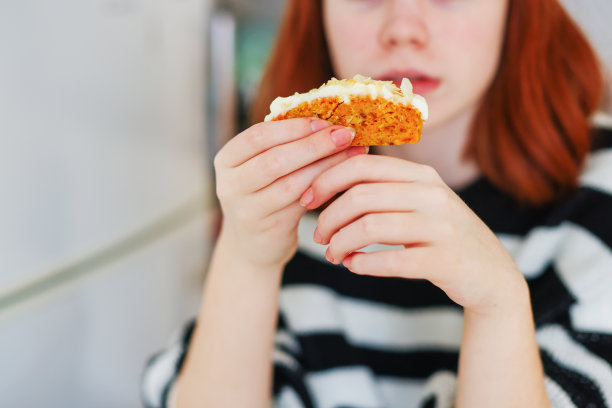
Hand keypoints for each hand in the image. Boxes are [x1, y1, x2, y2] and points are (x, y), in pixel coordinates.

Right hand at [213, 118, 367, 268]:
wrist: (252, 245)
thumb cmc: (264, 193)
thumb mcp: (261, 166)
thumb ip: (284, 144)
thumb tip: (329, 119)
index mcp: (227, 159)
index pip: (258, 136)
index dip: (294, 127)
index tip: (325, 121)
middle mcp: (231, 184)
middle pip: (275, 159)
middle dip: (314, 145)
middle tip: (346, 134)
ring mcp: (248, 209)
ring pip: (291, 183)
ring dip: (326, 166)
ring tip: (353, 154)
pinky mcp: (269, 228)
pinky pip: (301, 204)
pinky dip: (325, 188)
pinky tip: (343, 178)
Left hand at [300, 154, 526, 313]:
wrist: (490, 274)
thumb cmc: (441, 235)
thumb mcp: (419, 201)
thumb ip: (384, 187)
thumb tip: (326, 180)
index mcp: (421, 175)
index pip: (361, 166)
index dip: (326, 180)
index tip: (308, 200)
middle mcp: (432, 195)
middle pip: (360, 196)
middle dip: (328, 217)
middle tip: (318, 236)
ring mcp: (441, 227)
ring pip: (369, 227)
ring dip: (340, 243)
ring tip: (333, 255)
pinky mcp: (445, 260)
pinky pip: (390, 260)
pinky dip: (363, 264)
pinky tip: (353, 266)